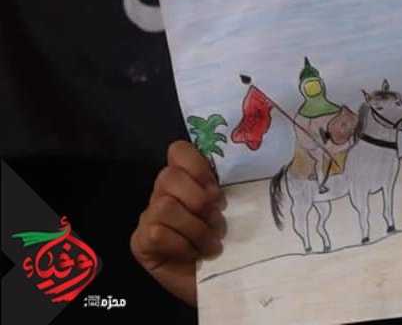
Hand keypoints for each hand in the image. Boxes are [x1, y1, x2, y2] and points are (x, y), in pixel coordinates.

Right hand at [130, 141, 226, 305]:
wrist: (217, 283)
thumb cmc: (225, 244)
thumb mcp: (229, 211)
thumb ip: (218, 190)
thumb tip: (220, 182)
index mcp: (186, 180)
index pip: (178, 151)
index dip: (196, 165)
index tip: (215, 190)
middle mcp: (163, 194)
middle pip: (168, 176)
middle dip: (199, 199)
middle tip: (217, 220)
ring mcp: (148, 217)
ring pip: (165, 206)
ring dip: (195, 228)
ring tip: (210, 244)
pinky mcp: (140, 242)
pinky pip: (158, 233)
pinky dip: (182, 245)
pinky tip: (193, 255)